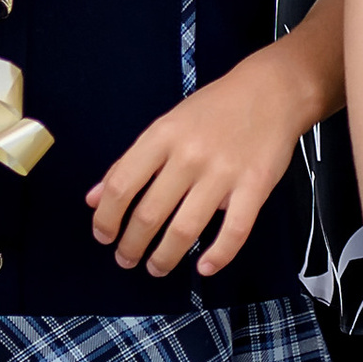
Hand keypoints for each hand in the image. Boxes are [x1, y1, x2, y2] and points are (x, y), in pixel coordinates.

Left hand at [86, 46, 304, 276]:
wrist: (268, 93)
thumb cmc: (211, 111)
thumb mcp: (164, 127)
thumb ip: (130, 163)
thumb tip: (94, 198)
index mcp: (160, 137)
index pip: (122, 184)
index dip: (107, 217)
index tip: (102, 236)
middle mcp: (187, 156)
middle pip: (149, 212)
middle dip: (132, 244)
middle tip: (125, 259)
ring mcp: (222, 173)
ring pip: (185, 227)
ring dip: (165, 256)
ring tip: (155, 268)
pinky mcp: (255, 187)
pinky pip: (234, 231)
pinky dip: (218, 255)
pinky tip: (203, 268)